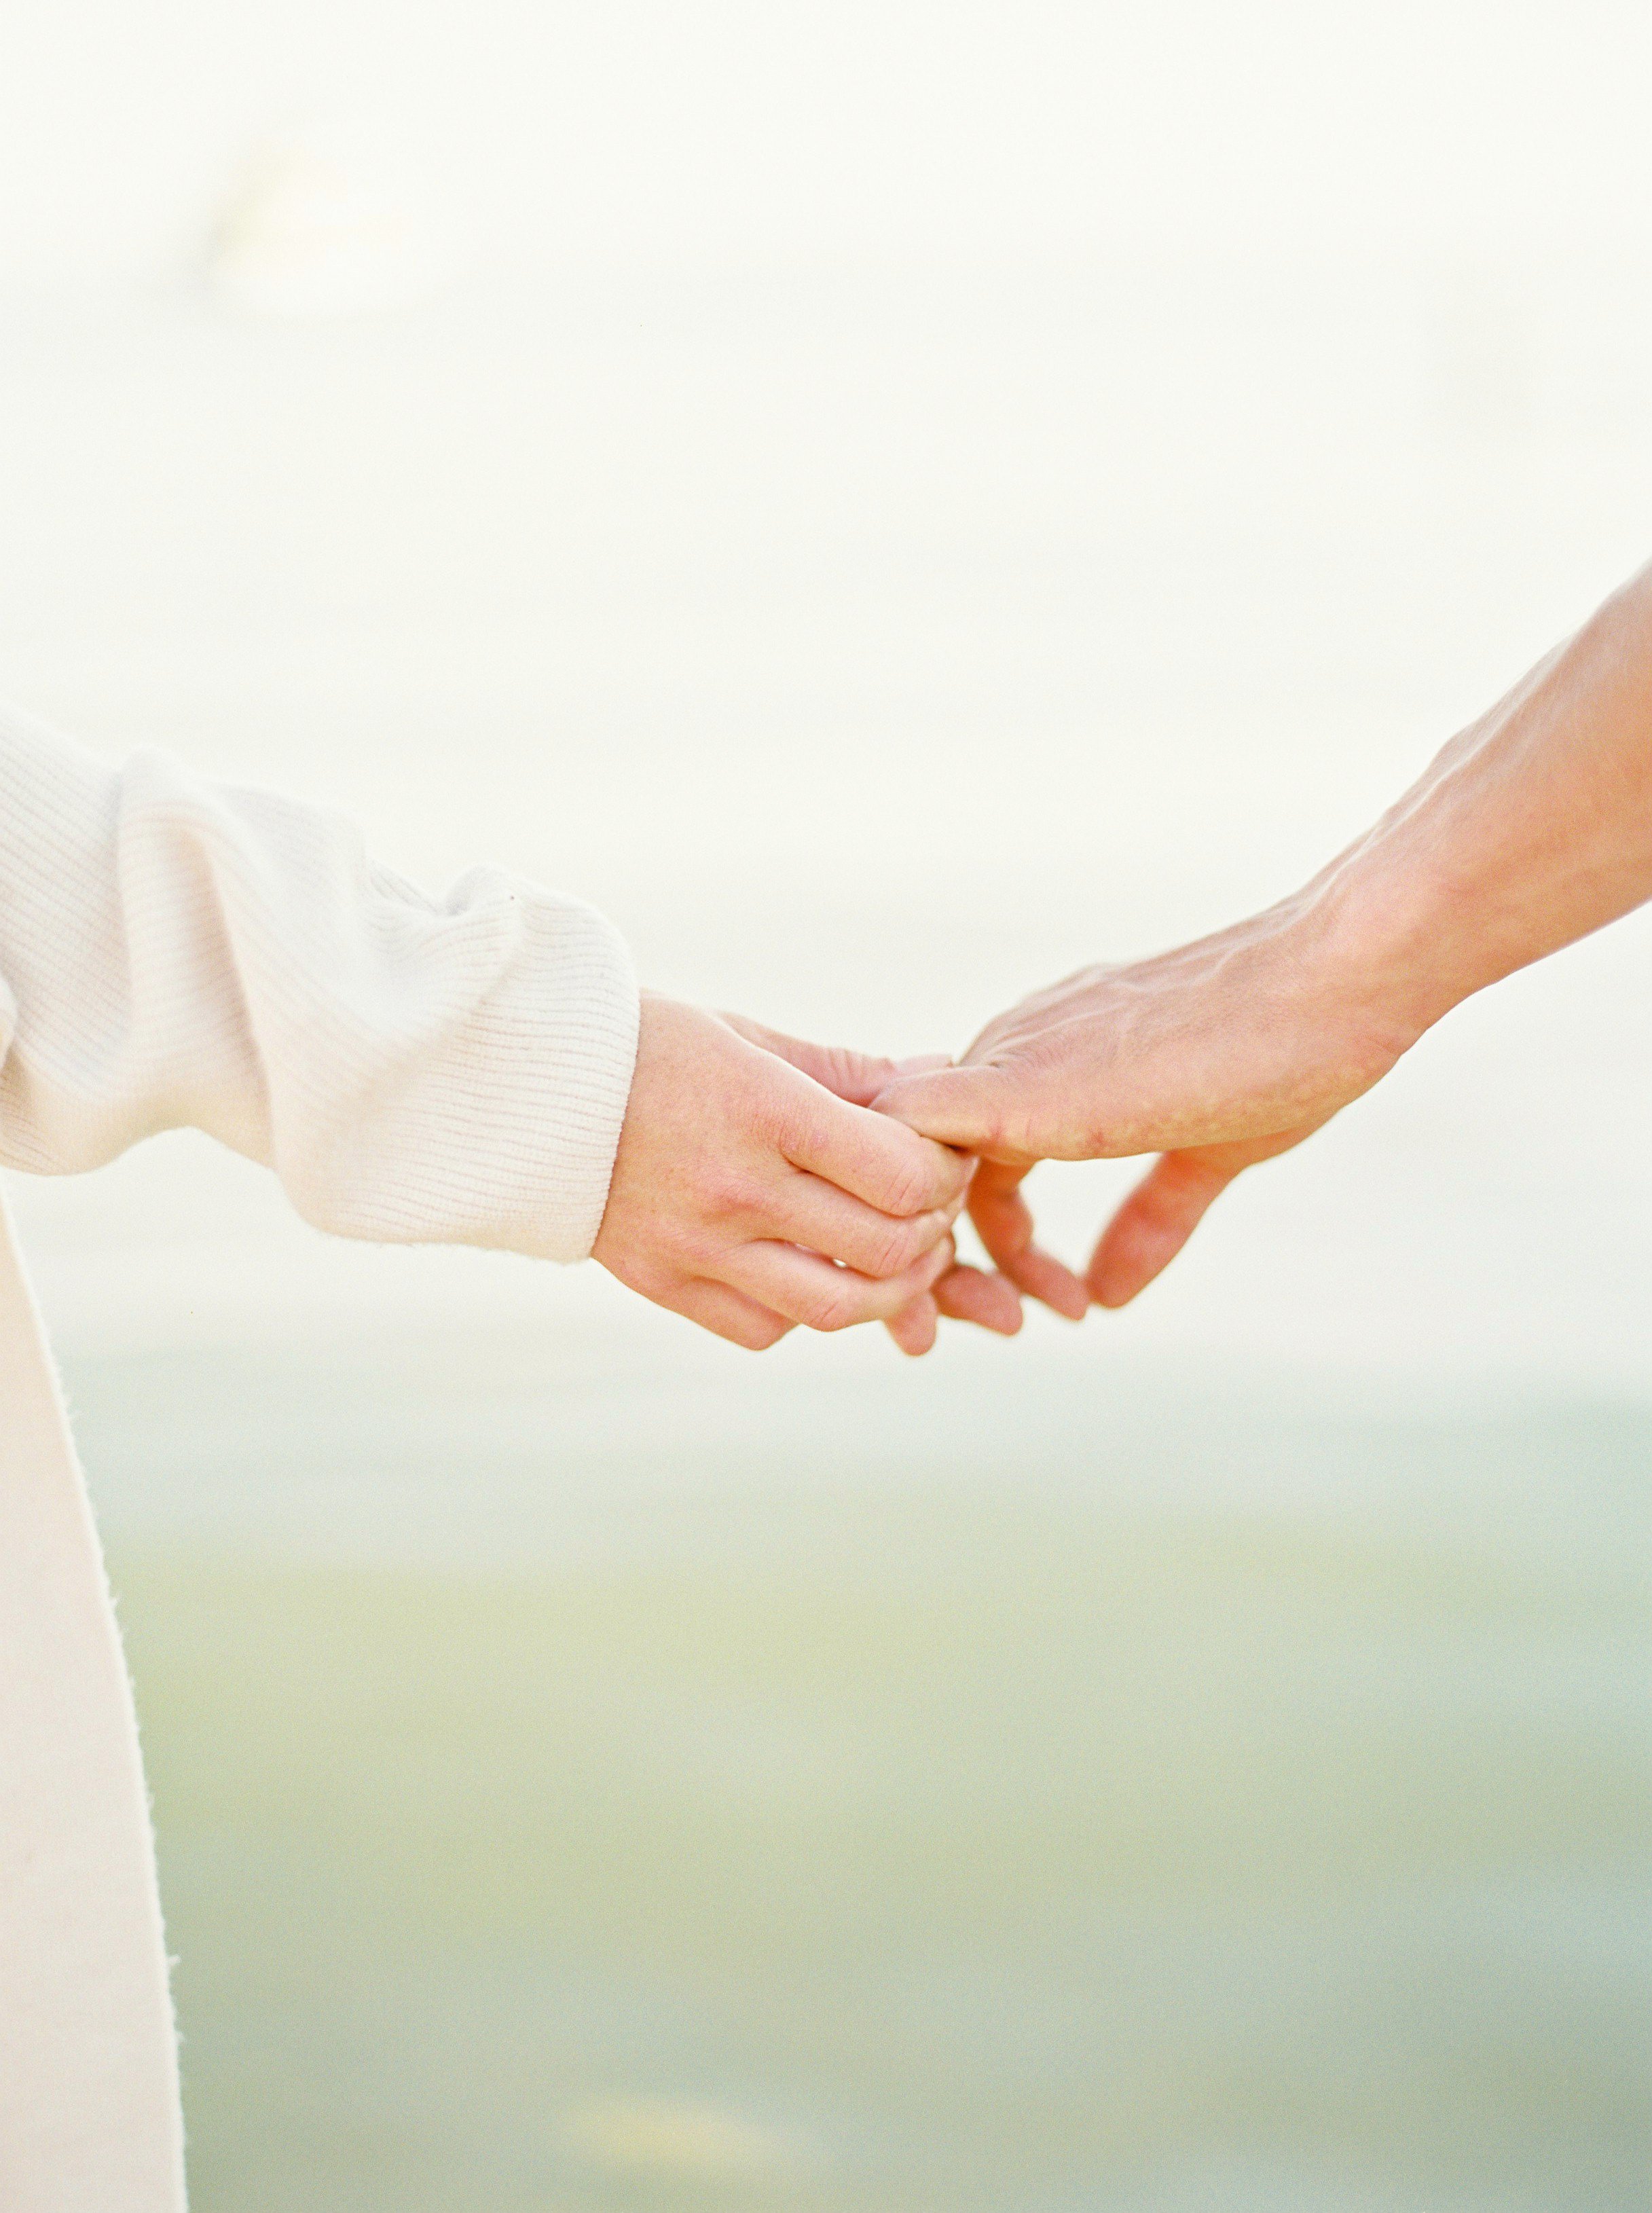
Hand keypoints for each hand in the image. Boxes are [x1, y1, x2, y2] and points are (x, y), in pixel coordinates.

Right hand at [594, 995, 971, 1349]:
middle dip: (932, 1229)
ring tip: (901, 1257)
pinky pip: (766, 1328)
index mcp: (760, 1109)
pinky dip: (809, 1311)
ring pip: (835, 1306)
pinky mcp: (661, 1284)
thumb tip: (935, 1074)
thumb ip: (846, 1071)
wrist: (519, 1087)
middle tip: (934, 1207)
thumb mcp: (749, 1037)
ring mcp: (693, 1246)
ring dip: (891, 1288)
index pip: (899, 1173)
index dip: (943, 1172)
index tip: (943, 1155)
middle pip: (882, 1246)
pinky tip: (815, 1270)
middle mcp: (731, 1187)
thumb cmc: (647, 1047)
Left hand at [875, 895, 1417, 1313]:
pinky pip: (909, 1141)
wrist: (1336, 978)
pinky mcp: (1023, 1088)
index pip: (954, 1154)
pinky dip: (926, 1219)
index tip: (1041, 1303)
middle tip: (1006, 1328)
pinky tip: (1008, 1282)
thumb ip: (1150, 1217)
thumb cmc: (1289, 1048)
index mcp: (1042, 1056)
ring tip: (1019, 1321)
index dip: (972, 1238)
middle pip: (915, 1165)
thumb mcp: (1209, 1152)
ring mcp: (1009, 1059)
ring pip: (900, 1161)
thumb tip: (1106, 1294)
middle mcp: (1008, 1047)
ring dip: (940, 1260)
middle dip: (944, 1263)